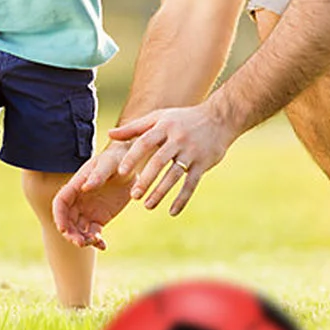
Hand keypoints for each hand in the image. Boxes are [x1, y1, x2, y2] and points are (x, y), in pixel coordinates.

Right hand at [52, 140, 135, 249]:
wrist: (131, 166)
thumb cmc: (116, 159)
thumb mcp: (109, 163)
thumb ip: (97, 175)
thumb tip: (84, 187)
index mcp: (76, 185)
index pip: (60, 202)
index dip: (59, 217)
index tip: (63, 230)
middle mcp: (79, 200)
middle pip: (67, 220)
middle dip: (70, 233)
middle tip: (81, 242)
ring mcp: (88, 210)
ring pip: (78, 229)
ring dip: (82, 239)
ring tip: (95, 241)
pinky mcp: (100, 218)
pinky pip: (93, 233)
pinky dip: (96, 242)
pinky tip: (103, 246)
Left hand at [110, 104, 235, 216]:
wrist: (219, 118)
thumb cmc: (182, 119)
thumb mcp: (158, 117)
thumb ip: (134, 128)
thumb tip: (109, 134)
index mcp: (164, 127)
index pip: (145, 142)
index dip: (133, 157)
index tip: (121, 172)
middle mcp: (177, 139)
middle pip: (159, 161)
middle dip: (146, 179)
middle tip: (133, 196)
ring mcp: (191, 152)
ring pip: (174, 175)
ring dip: (161, 192)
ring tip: (147, 205)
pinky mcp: (203, 164)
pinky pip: (191, 184)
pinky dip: (182, 199)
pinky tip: (172, 212)